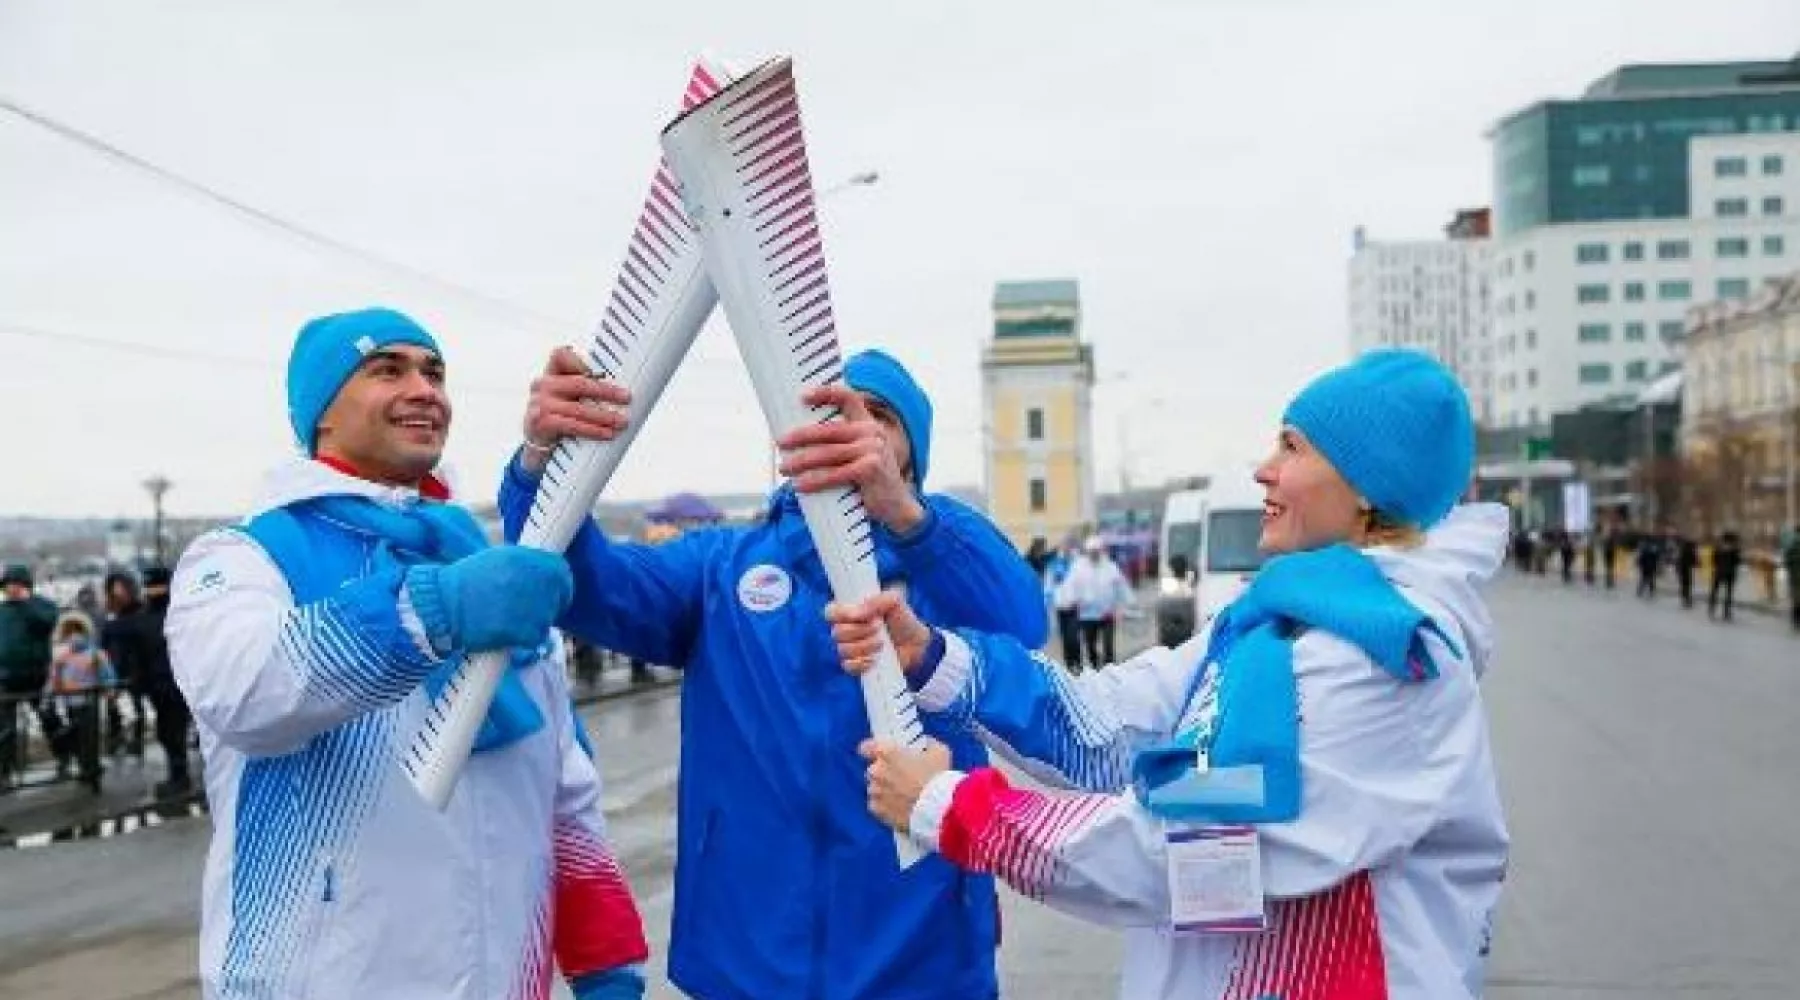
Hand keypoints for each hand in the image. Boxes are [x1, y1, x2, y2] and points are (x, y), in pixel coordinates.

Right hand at [407, 547, 572, 654]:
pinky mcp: (527, 630)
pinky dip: (525, 640)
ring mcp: (534, 606)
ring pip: (548, 619)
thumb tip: (545, 574)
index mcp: (528, 558)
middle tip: (530, 612)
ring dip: (534, 623)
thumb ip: (525, 565)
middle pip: (560, 595)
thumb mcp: (497, 560)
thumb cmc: (465, 583)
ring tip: (508, 620)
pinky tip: (506, 633)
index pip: (561, 570)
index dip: (559, 584)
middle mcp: (535, 579)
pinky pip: (537, 638)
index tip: (554, 592)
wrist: (443, 607)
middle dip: (550, 605)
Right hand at [521, 347, 632, 473]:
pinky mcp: (540, 423)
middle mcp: (542, 385)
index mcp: (551, 375)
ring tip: (622, 421)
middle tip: (626, 397)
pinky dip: (593, 430)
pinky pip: (572, 425)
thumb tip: (620, 392)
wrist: (536, 446)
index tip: (603, 368)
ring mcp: (540, 404)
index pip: (561, 356)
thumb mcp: (567, 399)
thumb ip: (585, 390)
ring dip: (604, 416)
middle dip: (606, 391)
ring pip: (579, 408)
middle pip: (579, 383)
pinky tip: (606, 434)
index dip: (579, 359)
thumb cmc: (557, 420)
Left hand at [778, 385, 923, 532]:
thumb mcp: (860, 457)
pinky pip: (835, 474)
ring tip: (784, 467)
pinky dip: (815, 481)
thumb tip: (798, 446)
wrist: (897, 506)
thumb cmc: (870, 482)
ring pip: (828, 454)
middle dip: (801, 436)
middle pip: (829, 430)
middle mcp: (872, 433)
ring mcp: (873, 450)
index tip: (802, 396)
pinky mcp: (870, 470)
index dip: (826, 393)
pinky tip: (800, 485)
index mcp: (868, 425)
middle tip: (781, 443)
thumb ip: (840, 447)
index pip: (849, 398)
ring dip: (802, 461)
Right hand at [825, 591, 931, 675]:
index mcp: (851, 613)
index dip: (839, 614)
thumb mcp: (894, 601)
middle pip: (837, 632)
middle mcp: (847, 631)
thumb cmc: (903, 620)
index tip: (856, 615)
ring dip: (865, 646)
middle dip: (860, 631)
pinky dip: (863, 662)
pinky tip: (875, 659)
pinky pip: (849, 666)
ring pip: (843, 649)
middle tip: (878, 627)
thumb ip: (876, 600)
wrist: (917, 645)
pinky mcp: (856, 667)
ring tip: (882, 643)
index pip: (831, 612)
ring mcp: (850, 650)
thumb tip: (856, 613)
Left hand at [859, 737, 951, 832]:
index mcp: (887, 753)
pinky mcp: (878, 811)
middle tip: (901, 777)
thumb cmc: (937, 776)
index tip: (879, 754)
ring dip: (884, 790)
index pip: (866, 747)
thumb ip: (928, 745)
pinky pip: (877, 806)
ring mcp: (875, 792)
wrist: (938, 808)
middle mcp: (876, 771)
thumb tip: (926, 743)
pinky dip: (885, 806)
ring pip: (875, 788)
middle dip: (884, 772)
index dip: (871, 750)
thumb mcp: (940, 752)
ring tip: (902, 796)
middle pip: (873, 770)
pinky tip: (898, 808)